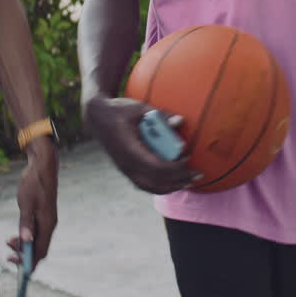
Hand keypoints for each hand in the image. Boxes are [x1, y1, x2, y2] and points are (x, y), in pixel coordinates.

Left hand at [7, 136, 58, 269]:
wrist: (43, 166)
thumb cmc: (34, 182)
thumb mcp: (26, 202)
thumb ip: (25, 223)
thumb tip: (25, 241)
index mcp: (47, 224)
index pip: (40, 251)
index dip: (28, 261)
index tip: (14, 262)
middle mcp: (50, 224)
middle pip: (40, 248)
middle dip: (24, 254)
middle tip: (8, 250)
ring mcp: (48, 219)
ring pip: (38, 240)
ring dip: (24, 244)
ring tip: (10, 240)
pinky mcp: (45, 215)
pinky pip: (38, 232)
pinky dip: (27, 236)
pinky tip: (18, 232)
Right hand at [84, 96, 199, 193]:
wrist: (97, 118)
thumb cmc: (119, 110)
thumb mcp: (138, 108)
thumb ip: (160, 115)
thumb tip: (181, 121)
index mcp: (129, 150)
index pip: (156, 167)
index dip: (175, 167)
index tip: (189, 157)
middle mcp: (127, 165)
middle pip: (156, 182)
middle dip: (179, 180)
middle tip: (198, 174)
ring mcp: (125, 170)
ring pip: (150, 187)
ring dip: (171, 186)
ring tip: (189, 182)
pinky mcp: (126, 170)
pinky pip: (145, 185)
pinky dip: (161, 186)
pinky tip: (174, 181)